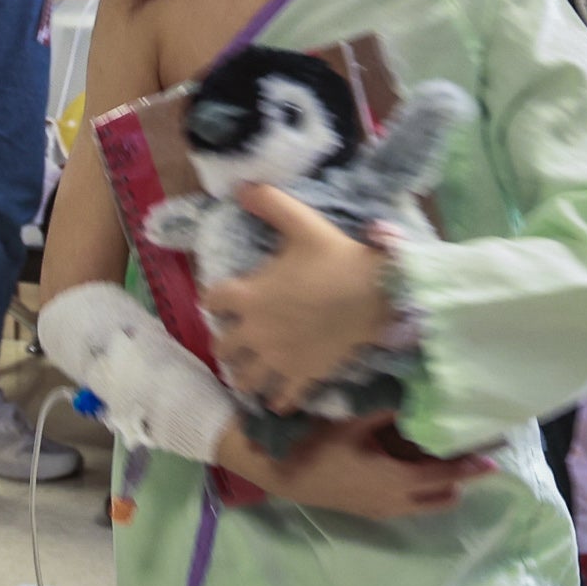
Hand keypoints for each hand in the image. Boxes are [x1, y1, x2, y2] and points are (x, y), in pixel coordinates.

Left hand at [203, 185, 391, 415]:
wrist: (375, 292)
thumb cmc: (334, 256)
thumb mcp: (301, 222)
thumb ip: (269, 203)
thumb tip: (240, 187)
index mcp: (248, 296)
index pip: (211, 301)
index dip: (215, 298)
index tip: (224, 298)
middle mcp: (255, 332)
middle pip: (221, 347)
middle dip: (225, 341)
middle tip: (236, 335)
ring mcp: (278, 359)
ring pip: (245, 379)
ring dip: (244, 374)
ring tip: (251, 367)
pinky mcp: (302, 376)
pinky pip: (281, 398)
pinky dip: (276, 399)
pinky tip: (277, 397)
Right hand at [248, 410, 491, 517]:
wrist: (279, 475)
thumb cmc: (316, 447)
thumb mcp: (352, 422)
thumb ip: (387, 406)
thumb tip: (418, 387)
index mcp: (394, 482)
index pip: (443, 477)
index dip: (469, 468)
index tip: (493, 460)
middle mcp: (393, 503)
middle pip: (439, 496)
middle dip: (459, 479)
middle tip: (477, 458)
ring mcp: (379, 509)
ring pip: (423, 503)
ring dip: (440, 486)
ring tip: (454, 463)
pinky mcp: (368, 508)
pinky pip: (406, 503)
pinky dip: (421, 489)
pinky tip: (417, 467)